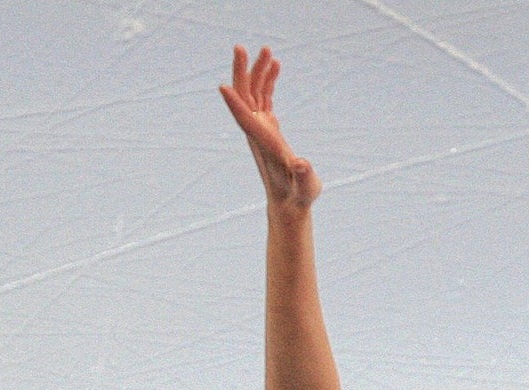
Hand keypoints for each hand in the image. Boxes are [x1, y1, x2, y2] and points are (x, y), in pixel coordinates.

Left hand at [219, 44, 321, 211]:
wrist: (289, 203)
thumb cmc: (298, 197)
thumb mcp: (306, 189)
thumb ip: (304, 177)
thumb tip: (301, 165)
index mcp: (265, 145)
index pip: (246, 122)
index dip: (234, 105)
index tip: (222, 87)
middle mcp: (258, 134)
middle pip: (244, 99)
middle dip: (241, 74)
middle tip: (240, 47)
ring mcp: (262, 129)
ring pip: (253, 94)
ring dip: (258, 71)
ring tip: (267, 50)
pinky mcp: (268, 127)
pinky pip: (263, 98)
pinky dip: (267, 81)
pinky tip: (275, 66)